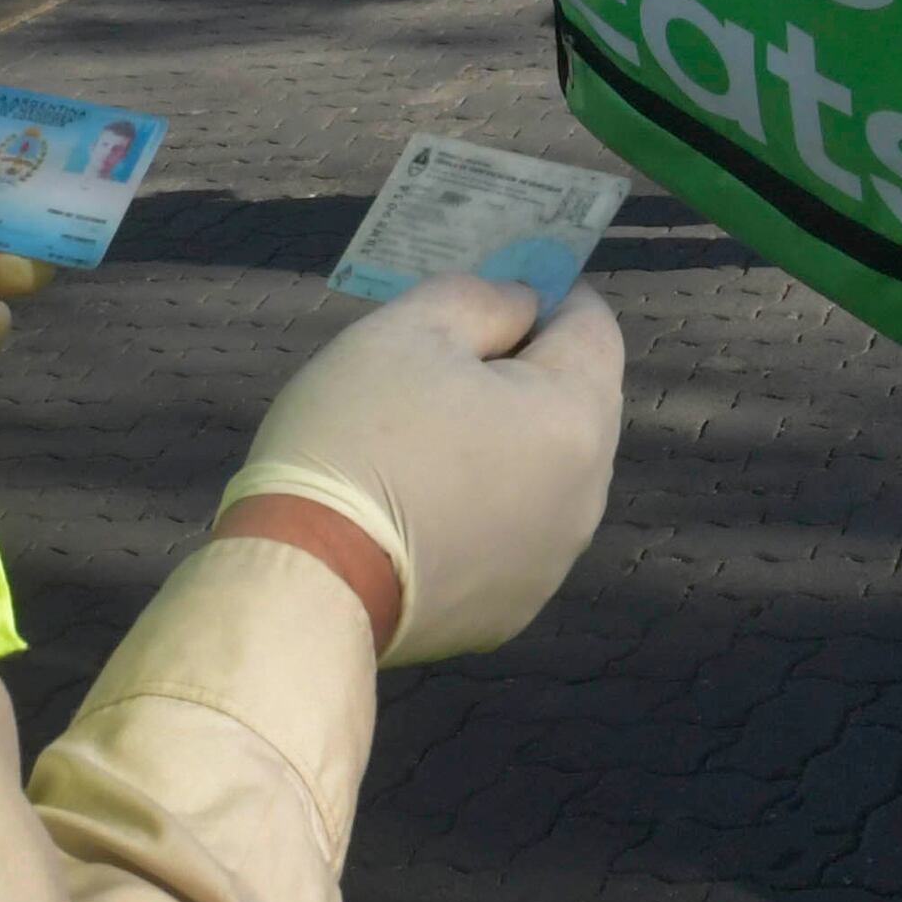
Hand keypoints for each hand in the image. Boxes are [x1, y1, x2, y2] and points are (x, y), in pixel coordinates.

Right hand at [218, 274, 624, 663]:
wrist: (307, 583)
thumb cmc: (356, 438)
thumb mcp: (406, 332)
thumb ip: (480, 298)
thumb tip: (522, 303)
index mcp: (576, 419)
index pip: (593, 329)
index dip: (549, 296)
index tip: (499, 292)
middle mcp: (587, 496)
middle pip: (575, 406)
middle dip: (525, 375)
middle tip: (446, 367)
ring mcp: (553, 562)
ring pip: (546, 476)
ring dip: (506, 448)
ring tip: (425, 444)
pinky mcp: (513, 610)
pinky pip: (513, 537)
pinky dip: (483, 513)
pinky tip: (419, 511)